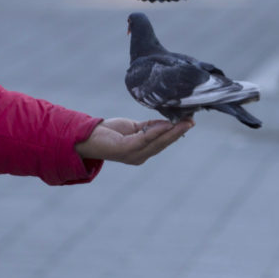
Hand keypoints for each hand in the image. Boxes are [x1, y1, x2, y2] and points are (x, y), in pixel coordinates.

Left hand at [74, 118, 193, 164]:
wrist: (86, 137)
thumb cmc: (109, 132)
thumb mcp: (133, 127)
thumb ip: (149, 126)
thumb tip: (166, 122)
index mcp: (143, 152)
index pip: (163, 142)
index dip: (176, 132)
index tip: (189, 122)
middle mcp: (140, 156)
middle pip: (164, 143)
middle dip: (179, 132)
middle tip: (192, 121)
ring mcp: (133, 154)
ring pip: (158, 143)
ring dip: (172, 132)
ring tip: (184, 122)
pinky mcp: (126, 149)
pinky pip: (145, 139)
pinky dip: (156, 131)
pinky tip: (165, 124)